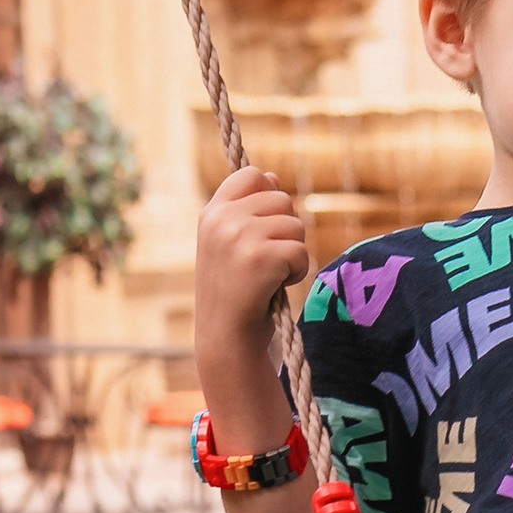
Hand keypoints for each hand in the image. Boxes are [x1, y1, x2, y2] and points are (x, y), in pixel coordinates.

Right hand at [195, 163, 308, 362]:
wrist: (226, 338)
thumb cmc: (235, 292)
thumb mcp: (233, 244)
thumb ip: (250, 210)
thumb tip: (274, 176)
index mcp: (212, 213)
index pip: (252, 175)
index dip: (268, 195)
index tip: (264, 227)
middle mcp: (222, 219)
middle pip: (281, 198)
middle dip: (285, 230)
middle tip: (267, 260)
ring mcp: (239, 236)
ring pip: (295, 224)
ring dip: (293, 252)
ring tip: (271, 274)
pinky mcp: (261, 257)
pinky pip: (301, 250)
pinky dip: (298, 271)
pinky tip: (278, 285)